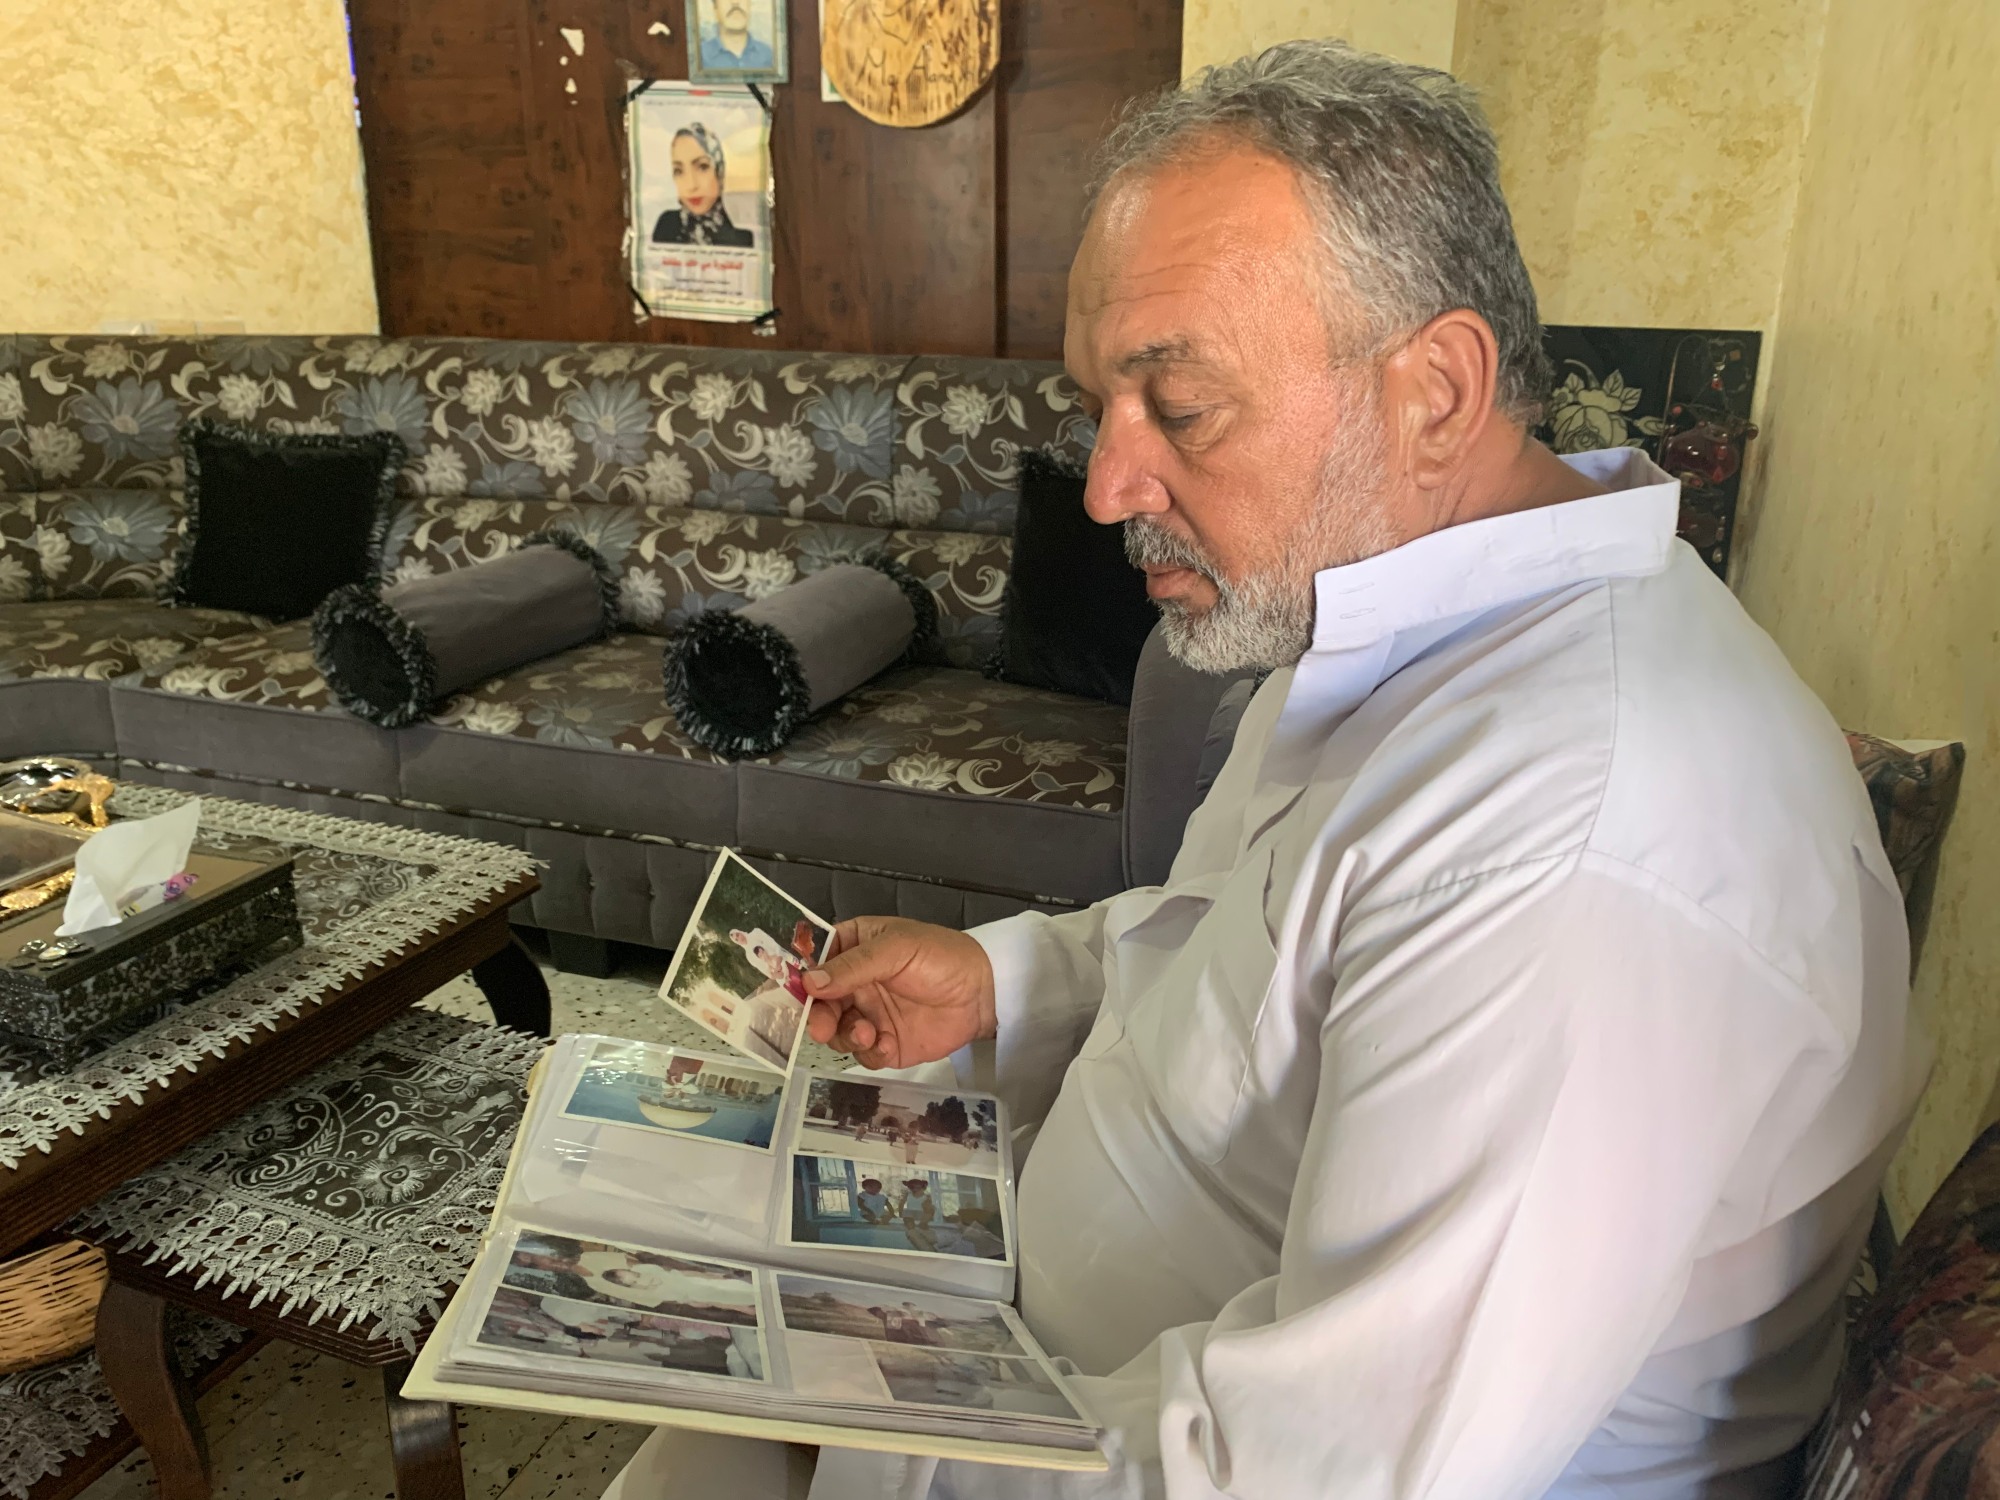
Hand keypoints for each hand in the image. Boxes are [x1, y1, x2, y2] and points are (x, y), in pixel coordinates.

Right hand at [803, 916, 996, 1069]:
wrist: (983, 994)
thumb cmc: (940, 957)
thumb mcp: (896, 950)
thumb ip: (853, 966)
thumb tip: (809, 982)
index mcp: (854, 949)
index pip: (816, 961)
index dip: (803, 977)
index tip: (797, 992)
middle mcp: (855, 983)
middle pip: (820, 1003)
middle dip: (819, 1016)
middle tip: (823, 1027)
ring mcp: (869, 1015)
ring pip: (836, 1032)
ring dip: (846, 1036)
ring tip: (870, 1033)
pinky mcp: (885, 1044)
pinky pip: (862, 1054)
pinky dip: (870, 1053)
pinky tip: (888, 1045)